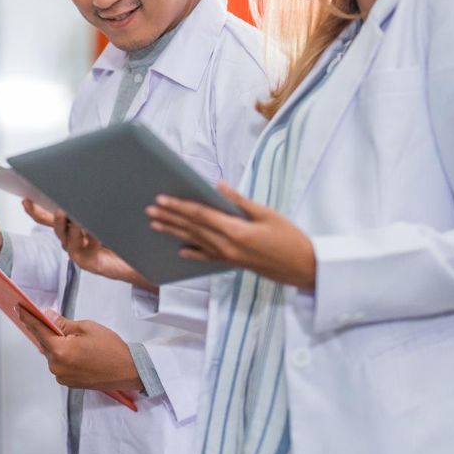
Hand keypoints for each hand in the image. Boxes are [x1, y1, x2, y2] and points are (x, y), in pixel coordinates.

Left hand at [15, 307, 142, 390]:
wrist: (128, 370)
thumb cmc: (110, 347)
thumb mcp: (86, 328)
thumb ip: (63, 324)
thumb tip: (47, 316)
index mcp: (60, 351)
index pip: (38, 330)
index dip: (28, 318)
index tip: (19, 309)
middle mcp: (57, 366)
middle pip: (45, 344)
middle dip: (50, 333)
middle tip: (63, 325)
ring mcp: (62, 377)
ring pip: (52, 355)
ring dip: (58, 346)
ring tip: (78, 342)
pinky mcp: (68, 383)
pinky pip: (60, 365)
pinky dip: (64, 357)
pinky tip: (79, 353)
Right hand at [22, 201, 156, 289]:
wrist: (134, 261)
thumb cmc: (119, 239)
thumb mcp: (102, 217)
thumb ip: (90, 206)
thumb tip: (82, 183)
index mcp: (69, 228)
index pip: (46, 217)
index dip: (35, 209)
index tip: (26, 200)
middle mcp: (70, 240)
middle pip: (56, 227)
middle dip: (56, 217)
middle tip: (60, 209)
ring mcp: (77, 252)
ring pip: (67, 238)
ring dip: (72, 228)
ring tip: (78, 220)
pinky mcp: (88, 262)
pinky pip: (86, 248)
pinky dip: (92, 238)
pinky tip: (98, 232)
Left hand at [147, 182, 317, 288]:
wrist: (303, 267)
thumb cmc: (289, 237)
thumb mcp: (267, 214)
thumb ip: (240, 201)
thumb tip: (218, 186)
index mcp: (236, 230)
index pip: (200, 215)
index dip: (179, 206)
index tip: (161, 199)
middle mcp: (227, 246)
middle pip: (192, 228)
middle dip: (170, 218)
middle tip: (149, 210)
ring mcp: (228, 257)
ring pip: (195, 242)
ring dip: (174, 232)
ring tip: (155, 225)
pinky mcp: (232, 263)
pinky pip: (208, 257)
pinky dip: (193, 253)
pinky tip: (180, 250)